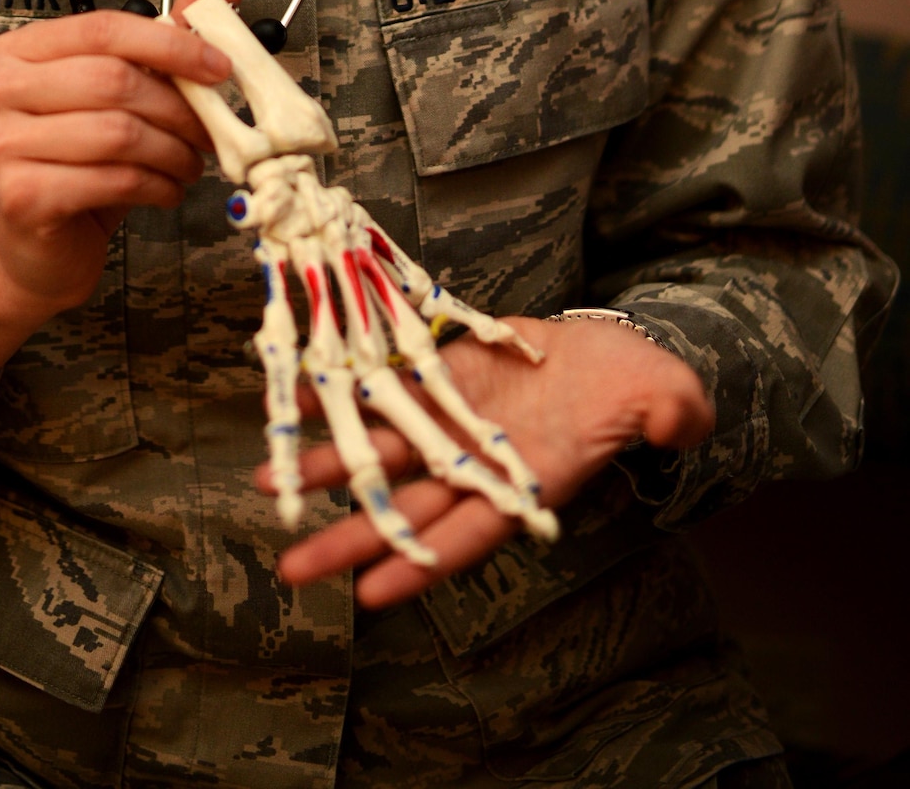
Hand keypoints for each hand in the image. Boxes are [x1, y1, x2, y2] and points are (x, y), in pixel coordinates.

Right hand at [0, 0, 242, 314]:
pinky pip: (113, 179)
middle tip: (209, 131)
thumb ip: (167, 35)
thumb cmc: (76, 164)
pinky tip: (165, 190)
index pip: (104, 29)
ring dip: (173, 152)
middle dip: (178, 108)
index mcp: (17, 52)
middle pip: (114, 80)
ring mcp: (0, 144)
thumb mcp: (121, 94)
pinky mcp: (20, 196)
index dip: (170, 44)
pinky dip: (156, 185)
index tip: (219, 67)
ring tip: (188, 164)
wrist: (33, 250)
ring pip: (119, 132)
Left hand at [265, 315, 711, 607]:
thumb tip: (680, 424)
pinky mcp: (440, 379)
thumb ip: (670, 414)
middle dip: (349, 540)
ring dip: (328, 471)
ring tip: (268, 486)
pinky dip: (343, 400)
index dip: (423, 564)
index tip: (371, 595)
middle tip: (292, 569)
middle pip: (406, 514)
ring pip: (382, 457)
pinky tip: (301, 403)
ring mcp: (453, 425)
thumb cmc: (640, 387)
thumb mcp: (666, 397)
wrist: (608, 353)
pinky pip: (385, 393)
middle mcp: (478, 467)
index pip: (469, 537)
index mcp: (527, 486)